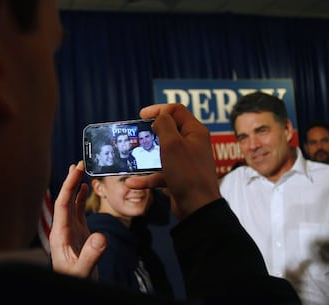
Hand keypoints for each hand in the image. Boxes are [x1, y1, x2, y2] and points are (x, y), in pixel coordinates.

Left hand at [49, 161, 105, 278]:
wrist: (74, 286)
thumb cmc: (74, 281)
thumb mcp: (82, 271)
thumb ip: (90, 255)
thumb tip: (101, 237)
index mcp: (60, 235)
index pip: (62, 205)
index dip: (68, 186)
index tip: (76, 171)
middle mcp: (63, 229)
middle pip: (65, 200)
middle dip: (70, 181)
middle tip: (78, 164)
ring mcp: (70, 230)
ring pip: (71, 204)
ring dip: (74, 187)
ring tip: (79, 170)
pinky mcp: (78, 233)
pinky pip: (78, 211)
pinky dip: (81, 198)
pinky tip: (84, 189)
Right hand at [126, 103, 220, 218]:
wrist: (197, 207)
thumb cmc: (186, 172)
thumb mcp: (172, 143)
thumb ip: (164, 124)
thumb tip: (159, 118)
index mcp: (194, 131)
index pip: (176, 110)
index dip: (158, 109)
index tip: (141, 116)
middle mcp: (191, 143)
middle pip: (169, 130)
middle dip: (151, 131)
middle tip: (137, 134)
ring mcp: (185, 161)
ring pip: (163, 152)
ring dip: (147, 154)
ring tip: (133, 155)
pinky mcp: (179, 177)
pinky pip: (160, 173)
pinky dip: (147, 177)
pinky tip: (132, 183)